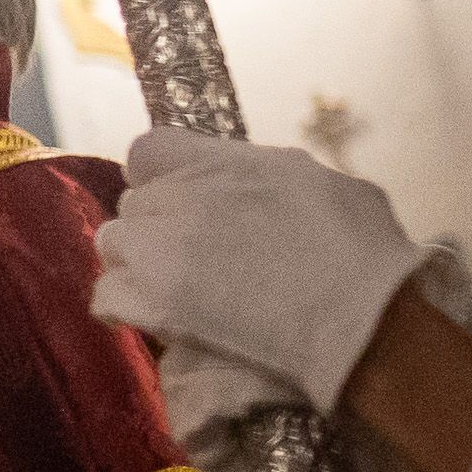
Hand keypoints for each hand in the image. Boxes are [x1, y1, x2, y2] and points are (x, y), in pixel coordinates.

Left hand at [95, 129, 426, 409]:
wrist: (363, 322)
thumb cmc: (364, 254)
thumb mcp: (325, 184)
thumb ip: (271, 176)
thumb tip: (256, 187)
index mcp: (222, 163)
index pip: (148, 150)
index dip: (159, 174)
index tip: (180, 197)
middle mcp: (180, 197)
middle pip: (135, 203)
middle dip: (158, 226)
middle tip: (197, 257)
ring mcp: (158, 250)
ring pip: (115, 245)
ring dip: (137, 263)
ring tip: (177, 288)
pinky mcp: (150, 302)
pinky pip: (107, 296)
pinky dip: (124, 307)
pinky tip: (156, 318)